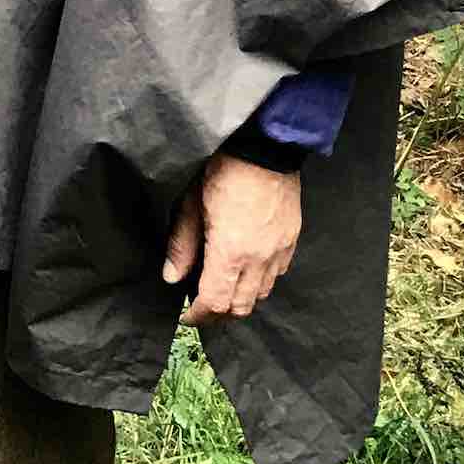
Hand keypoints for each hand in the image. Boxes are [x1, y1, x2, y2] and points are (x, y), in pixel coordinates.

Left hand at [161, 153, 301, 323]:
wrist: (265, 148)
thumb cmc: (224, 170)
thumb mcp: (191, 204)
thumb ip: (182, 245)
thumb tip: (172, 276)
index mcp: (230, 253)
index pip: (215, 302)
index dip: (198, 315)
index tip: (186, 315)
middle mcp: (259, 259)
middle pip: (241, 307)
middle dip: (218, 313)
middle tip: (201, 307)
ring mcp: (279, 251)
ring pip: (262, 294)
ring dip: (240, 299)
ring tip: (223, 289)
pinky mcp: (292, 240)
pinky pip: (278, 274)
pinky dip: (261, 281)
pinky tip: (247, 270)